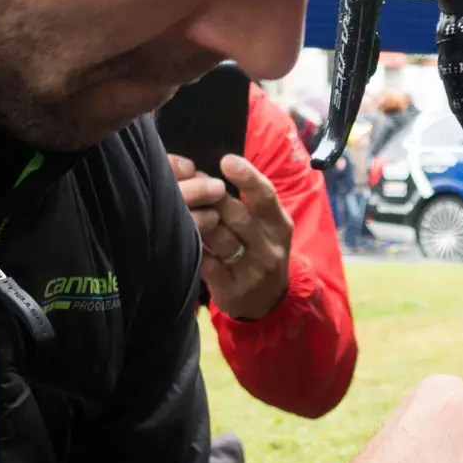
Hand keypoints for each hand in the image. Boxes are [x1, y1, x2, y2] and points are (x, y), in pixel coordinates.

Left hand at [169, 153, 292, 320]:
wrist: (270, 302)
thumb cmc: (261, 251)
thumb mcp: (267, 226)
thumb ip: (247, 201)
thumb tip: (203, 173)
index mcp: (279, 226)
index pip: (266, 197)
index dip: (248, 177)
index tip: (227, 160)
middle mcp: (269, 248)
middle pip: (239, 216)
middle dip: (212, 197)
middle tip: (192, 183)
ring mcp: (252, 271)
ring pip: (221, 240)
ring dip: (199, 221)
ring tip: (182, 206)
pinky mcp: (232, 290)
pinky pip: (208, 264)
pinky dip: (195, 247)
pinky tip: (184, 237)